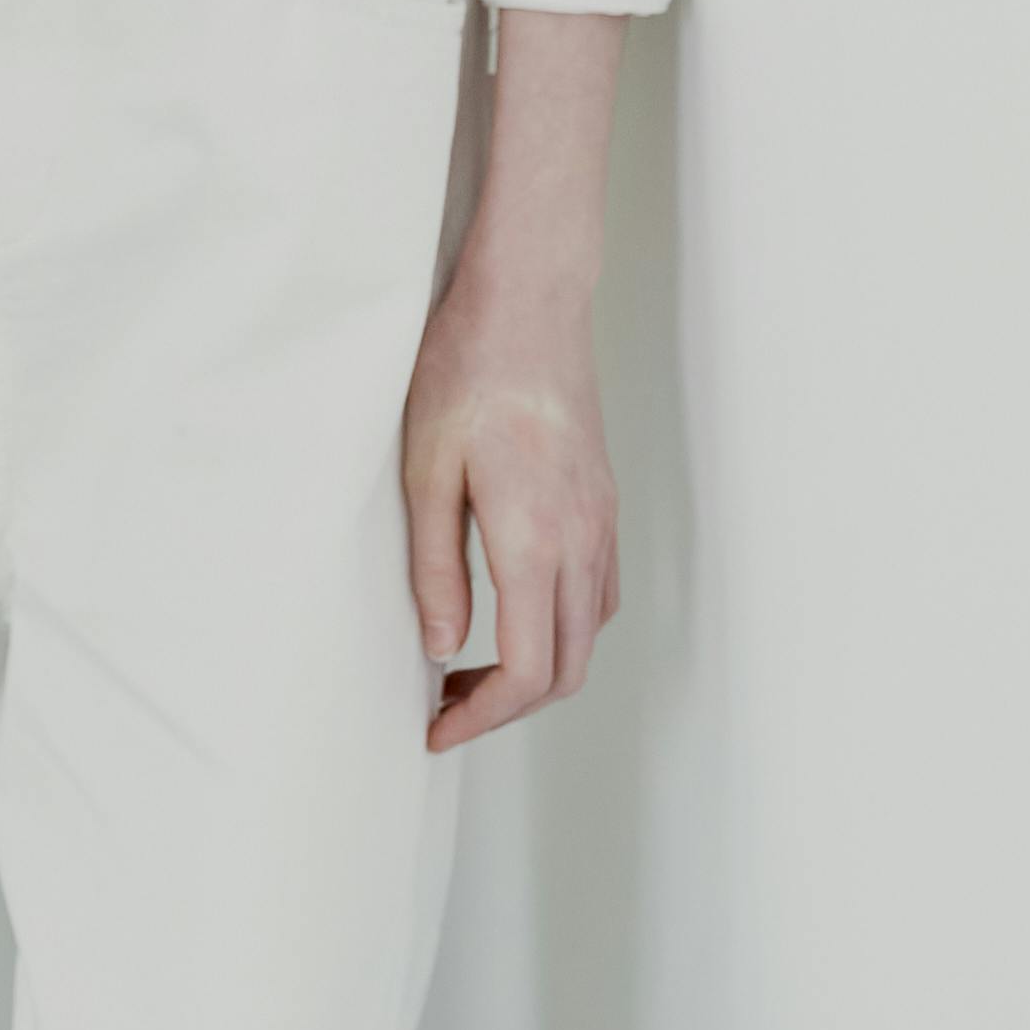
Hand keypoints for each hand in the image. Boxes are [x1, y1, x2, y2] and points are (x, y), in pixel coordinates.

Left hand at [402, 274, 621, 752]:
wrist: (528, 300)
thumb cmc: (465, 371)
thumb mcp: (425, 471)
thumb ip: (435, 568)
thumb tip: (443, 648)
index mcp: (535, 539)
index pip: (529, 669)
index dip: (483, 717)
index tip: (435, 729)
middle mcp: (582, 539)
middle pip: (568, 668)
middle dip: (508, 706)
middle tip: (444, 708)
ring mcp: (602, 520)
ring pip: (591, 634)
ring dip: (539, 669)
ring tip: (469, 666)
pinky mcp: (604, 502)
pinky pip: (599, 592)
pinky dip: (563, 627)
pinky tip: (514, 612)